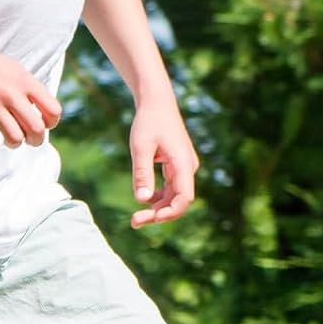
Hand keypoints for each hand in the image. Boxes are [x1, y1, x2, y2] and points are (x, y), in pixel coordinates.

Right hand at [0, 19, 61, 146]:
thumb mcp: (18, 72)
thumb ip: (33, 92)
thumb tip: (46, 120)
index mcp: (26, 82)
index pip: (54, 111)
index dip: (51, 123)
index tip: (42, 122)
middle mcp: (11, 94)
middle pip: (37, 130)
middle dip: (35, 140)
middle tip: (28, 138)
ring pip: (15, 139)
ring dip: (13, 142)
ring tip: (8, 135)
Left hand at [128, 99, 197, 227]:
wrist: (156, 101)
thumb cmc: (148, 121)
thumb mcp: (140, 147)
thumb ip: (142, 173)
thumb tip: (141, 200)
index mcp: (183, 163)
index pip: (184, 198)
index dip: (170, 212)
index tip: (152, 218)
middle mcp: (188, 167)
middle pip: (178, 201)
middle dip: (159, 214)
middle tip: (134, 222)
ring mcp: (184, 167)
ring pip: (174, 196)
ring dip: (158, 208)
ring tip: (136, 218)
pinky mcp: (177, 165)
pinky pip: (170, 188)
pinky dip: (158, 197)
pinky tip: (145, 199)